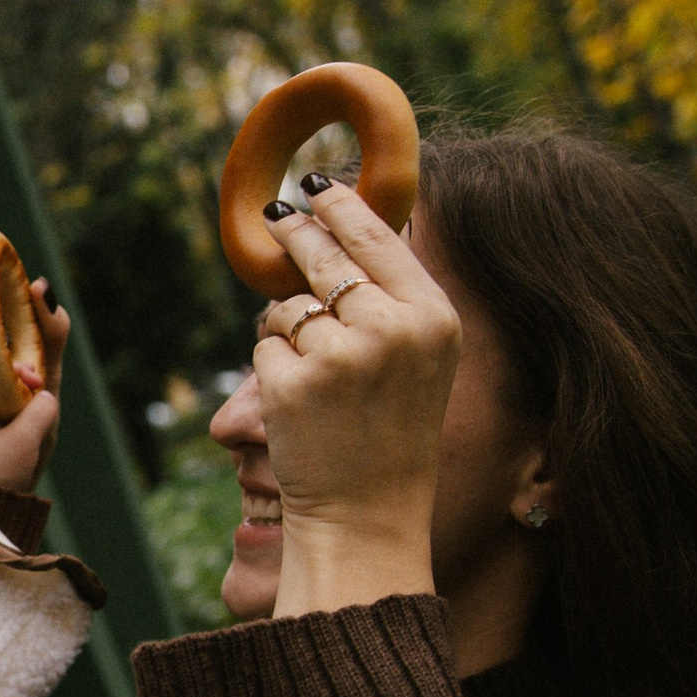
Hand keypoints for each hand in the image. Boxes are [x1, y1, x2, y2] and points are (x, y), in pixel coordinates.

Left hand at [248, 182, 460, 619]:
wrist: (368, 512)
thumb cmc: (392, 429)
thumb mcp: (419, 356)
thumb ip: (392, 293)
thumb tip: (335, 221)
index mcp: (433, 317)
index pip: (378, 237)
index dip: (341, 206)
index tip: (317, 184)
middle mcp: (391, 329)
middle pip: (323, 255)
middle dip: (296, 234)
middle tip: (278, 215)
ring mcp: (339, 356)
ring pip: (286, 304)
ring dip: (285, 326)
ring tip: (317, 372)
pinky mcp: (291, 383)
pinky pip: (263, 344)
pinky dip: (271, 364)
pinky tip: (298, 400)